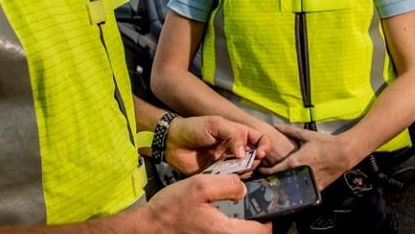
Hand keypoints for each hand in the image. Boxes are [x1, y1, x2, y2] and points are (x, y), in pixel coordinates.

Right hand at [135, 174, 271, 233]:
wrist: (146, 228)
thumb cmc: (171, 208)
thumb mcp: (200, 185)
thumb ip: (227, 185)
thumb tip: (243, 190)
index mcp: (225, 230)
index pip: (261, 231)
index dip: (268, 218)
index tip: (267, 205)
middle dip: (257, 224)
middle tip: (255, 209)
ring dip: (244, 227)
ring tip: (241, 212)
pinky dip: (230, 229)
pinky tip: (223, 218)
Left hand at [166, 116, 269, 174]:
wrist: (173, 141)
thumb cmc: (193, 128)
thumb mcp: (215, 124)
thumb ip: (233, 135)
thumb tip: (243, 154)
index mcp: (238, 133)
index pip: (260, 139)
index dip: (264, 147)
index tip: (258, 153)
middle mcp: (235, 148)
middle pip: (255, 157)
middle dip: (253, 161)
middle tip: (243, 163)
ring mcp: (227, 162)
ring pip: (244, 170)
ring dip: (242, 171)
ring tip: (232, 168)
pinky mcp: (217, 173)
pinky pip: (229, 179)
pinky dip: (230, 179)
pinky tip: (223, 175)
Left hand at [259, 125, 355, 189]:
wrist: (344, 152)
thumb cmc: (325, 143)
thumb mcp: (307, 135)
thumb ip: (290, 130)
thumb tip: (276, 125)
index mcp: (295, 161)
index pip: (276, 170)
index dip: (266, 171)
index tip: (261, 170)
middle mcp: (300, 173)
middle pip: (283, 180)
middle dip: (276, 179)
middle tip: (269, 177)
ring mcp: (310, 182)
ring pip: (294, 187)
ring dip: (287, 184)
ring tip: (282, 182)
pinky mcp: (319, 187)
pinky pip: (306, 190)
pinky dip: (301, 188)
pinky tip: (298, 185)